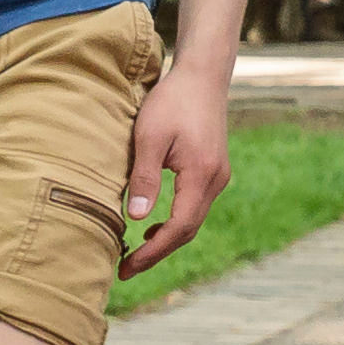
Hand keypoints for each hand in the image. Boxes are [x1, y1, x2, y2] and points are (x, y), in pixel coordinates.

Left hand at [119, 51, 235, 275]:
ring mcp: (217, 176)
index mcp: (201, 175)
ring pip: (192, 220)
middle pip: (188, 231)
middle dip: (157, 252)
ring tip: (135, 252)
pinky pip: (195, 206)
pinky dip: (175, 222)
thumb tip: (136, 219)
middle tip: (125, 268)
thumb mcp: (150, 136)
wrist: (203, 75)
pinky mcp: (213, 170)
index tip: (127, 266)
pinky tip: (154, 225)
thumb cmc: (172, 101)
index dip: (153, 252)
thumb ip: (145, 178)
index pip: (178, 228)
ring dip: (166, 239)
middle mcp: (215, 180)